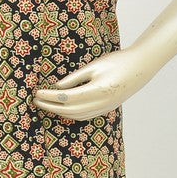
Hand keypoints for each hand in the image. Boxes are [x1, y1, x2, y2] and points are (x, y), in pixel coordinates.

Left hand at [34, 47, 152, 120]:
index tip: (37, 93)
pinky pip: (84, 116)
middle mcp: (100, 104)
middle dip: (50, 106)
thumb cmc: (117, 61)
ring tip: (46, 104)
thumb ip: (75, 78)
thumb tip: (58, 88)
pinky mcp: (107, 109)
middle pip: (69, 110)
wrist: (141, 67)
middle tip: (36, 100)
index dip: (50, 97)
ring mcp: (104, 108)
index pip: (66, 98)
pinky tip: (62, 108)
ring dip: (59, 112)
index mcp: (97, 91)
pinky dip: (70, 114)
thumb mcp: (94, 66)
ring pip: (76, 116)